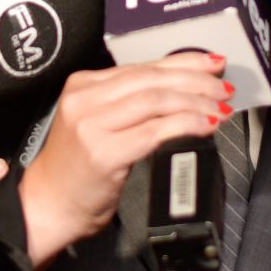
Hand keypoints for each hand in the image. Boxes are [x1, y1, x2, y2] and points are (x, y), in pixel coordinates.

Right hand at [16, 55, 230, 270]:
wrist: (46, 208)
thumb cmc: (77, 172)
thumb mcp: (98, 125)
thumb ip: (129, 105)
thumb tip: (182, 92)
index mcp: (82, 85)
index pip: (142, 66)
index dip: (182, 62)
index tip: (211, 64)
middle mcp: (84, 98)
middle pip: (151, 79)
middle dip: (195, 81)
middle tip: (223, 87)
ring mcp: (91, 124)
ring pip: (156, 101)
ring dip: (196, 102)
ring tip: (220, 108)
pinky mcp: (104, 152)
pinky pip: (155, 131)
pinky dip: (186, 125)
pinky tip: (205, 126)